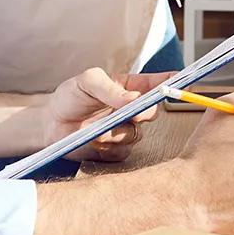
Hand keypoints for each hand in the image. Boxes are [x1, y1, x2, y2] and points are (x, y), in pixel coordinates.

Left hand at [44, 69, 171, 162]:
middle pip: (154, 112)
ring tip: (96, 128)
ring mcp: (125, 131)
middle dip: (145, 112)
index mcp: (130, 88)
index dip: (174, 82)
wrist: (49, 125)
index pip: (158, 83)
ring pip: (137, 135)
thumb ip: (110, 88)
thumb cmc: (69, 97)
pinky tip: (94, 140)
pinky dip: (109, 147)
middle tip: (134, 112)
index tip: (184, 82)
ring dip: (117, 132)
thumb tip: (133, 98)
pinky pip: (124, 153)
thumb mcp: (87, 82)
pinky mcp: (115, 151)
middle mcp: (132, 110)